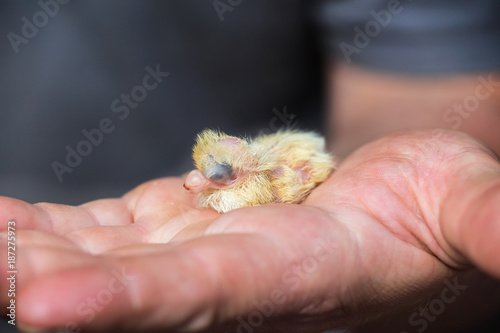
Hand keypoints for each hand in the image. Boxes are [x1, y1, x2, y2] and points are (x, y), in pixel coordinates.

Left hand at [2, 129, 498, 331]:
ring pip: (106, 259)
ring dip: (35, 253)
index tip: (44, 305)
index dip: (129, 304)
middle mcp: (238, 285)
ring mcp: (205, 255)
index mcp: (301, 278)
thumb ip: (486, 223)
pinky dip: (58, 228)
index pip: (205, 299)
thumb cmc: (439, 201)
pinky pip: (112, 231)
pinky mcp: (190, 228)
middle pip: (129, 290)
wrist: (398, 201)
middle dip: (48, 285)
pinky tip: (9, 221)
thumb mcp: (468, 203)